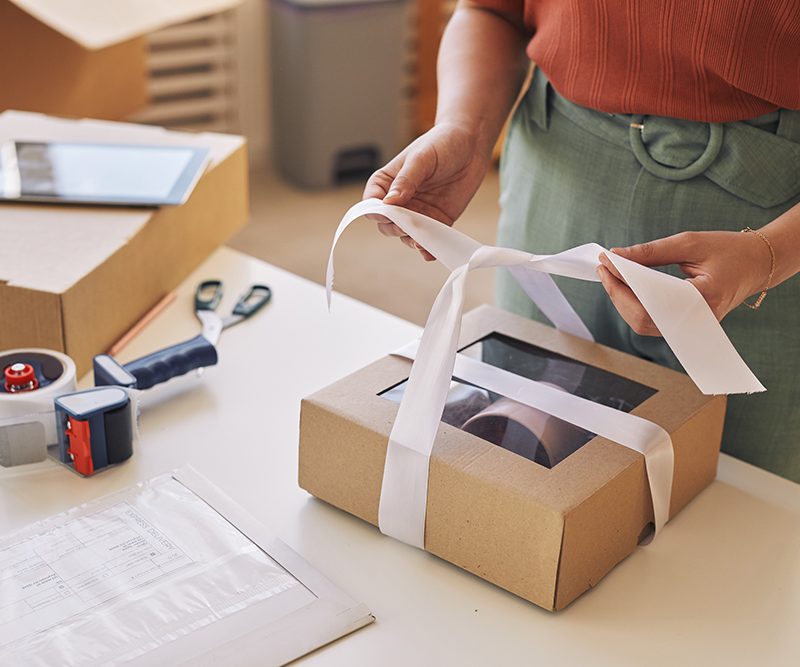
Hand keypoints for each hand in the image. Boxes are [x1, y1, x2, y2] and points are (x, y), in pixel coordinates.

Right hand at [363, 121, 491, 260]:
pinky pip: (429, 239)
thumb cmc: (442, 143)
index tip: (385, 214)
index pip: (372, 202)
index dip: (375, 211)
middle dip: (395, 228)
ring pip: (407, 235)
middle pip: (387, 224)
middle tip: (406, 227)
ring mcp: (417, 213)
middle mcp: (399, 201)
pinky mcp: (437, 221)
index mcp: (387, 182)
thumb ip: (406, 180)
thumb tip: (390, 203)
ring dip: (412, 240)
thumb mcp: (421, 158)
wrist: (471, 146)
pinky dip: (428, 248)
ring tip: (421, 242)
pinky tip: (430, 252)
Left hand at [596, 230, 772, 335]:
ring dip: (622, 300)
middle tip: (603, 267)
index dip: (623, 283)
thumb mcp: (690, 243)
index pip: (651, 299)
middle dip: (616, 292)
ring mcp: (691, 327)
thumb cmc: (728, 250)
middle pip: (642, 318)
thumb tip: (616, 256)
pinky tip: (625, 286)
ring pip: (643, 324)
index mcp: (704, 298)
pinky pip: (651, 322)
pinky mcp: (684, 325)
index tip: (606, 262)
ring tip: (611, 274)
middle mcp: (697, 319)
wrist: (756, 265)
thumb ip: (651, 252)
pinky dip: (633, 305)